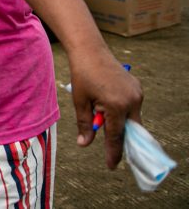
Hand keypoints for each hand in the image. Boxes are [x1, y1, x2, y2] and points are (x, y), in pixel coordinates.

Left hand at [69, 49, 142, 168]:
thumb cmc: (82, 75)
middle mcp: (132, 101)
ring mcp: (137, 94)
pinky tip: (109, 105)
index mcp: (116, 106)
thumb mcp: (80, 101)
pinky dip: (123, 112)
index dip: (113, 153)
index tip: (111, 166)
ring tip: (101, 117)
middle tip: (111, 154)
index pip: (116, 136)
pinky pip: (132, 107)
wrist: (90, 51)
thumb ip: (84, 124)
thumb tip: (84, 145)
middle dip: (120, 141)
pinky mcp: (138, 88)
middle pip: (129, 130)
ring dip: (120, 124)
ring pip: (132, 119)